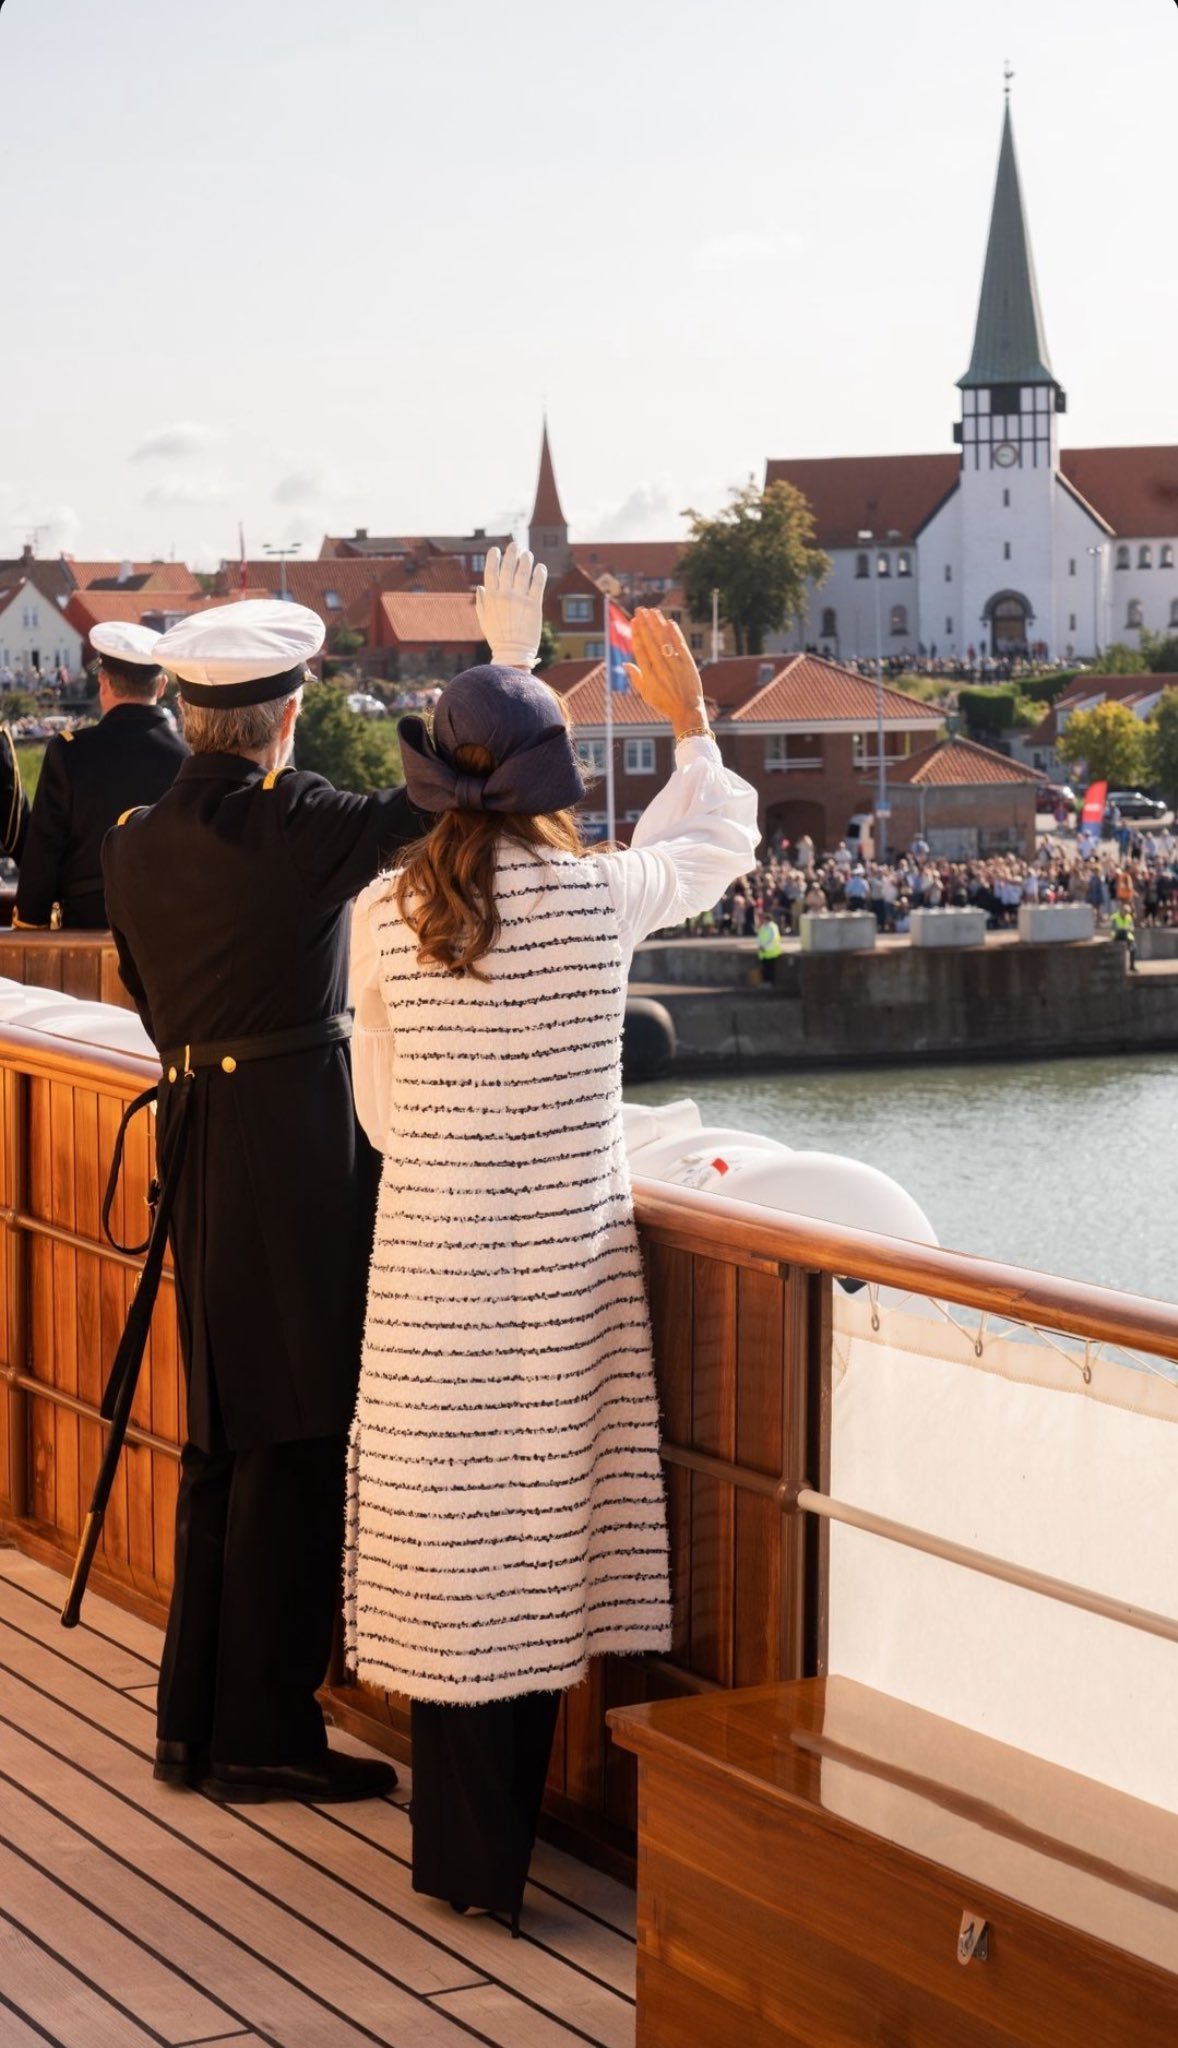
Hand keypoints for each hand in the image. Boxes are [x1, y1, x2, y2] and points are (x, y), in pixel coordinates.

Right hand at [475, 541, 548, 669]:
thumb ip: (481, 602)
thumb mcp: (484, 620)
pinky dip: (539, 573)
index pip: (490, 571)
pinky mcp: (534, 605)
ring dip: (526, 560)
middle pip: (508, 567)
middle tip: (515, 545)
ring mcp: (519, 599)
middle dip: (511, 553)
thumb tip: (480, 587)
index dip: (493, 558)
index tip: (496, 549)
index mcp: (491, 597)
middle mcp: (505, 595)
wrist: (513, 654)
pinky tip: (540, 567)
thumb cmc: (498, 638)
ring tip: (527, 554)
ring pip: (523, 572)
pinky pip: (537, 584)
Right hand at [624, 611, 707, 732]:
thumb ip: (636, 678)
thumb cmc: (664, 703)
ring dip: (658, 624)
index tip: (633, 621)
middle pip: (651, 642)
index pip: (640, 650)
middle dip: (645, 624)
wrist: (687, 711)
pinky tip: (670, 622)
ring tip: (652, 611)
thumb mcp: (646, 694)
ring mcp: (675, 666)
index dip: (636, 634)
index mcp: (648, 675)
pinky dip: (675, 634)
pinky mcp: (688, 665)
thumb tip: (625, 664)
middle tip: (640, 610)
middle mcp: (661, 669)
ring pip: (664, 641)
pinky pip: (680, 646)